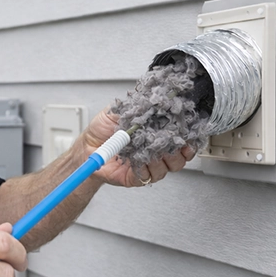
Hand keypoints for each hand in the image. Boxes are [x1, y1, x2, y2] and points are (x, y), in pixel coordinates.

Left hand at [76, 108, 195, 186]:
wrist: (87, 145)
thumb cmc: (103, 129)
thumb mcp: (120, 110)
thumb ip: (137, 105)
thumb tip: (151, 99)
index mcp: (155, 134)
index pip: (179, 138)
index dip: (187, 137)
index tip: (188, 132)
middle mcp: (154, 152)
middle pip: (179, 157)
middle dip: (179, 150)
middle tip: (172, 141)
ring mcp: (147, 165)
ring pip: (167, 168)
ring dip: (162, 158)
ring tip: (153, 149)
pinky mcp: (136, 177)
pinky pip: (148, 176)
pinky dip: (146, 168)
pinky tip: (140, 160)